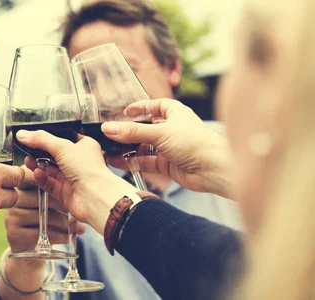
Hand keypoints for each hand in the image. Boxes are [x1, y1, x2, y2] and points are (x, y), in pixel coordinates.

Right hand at [0, 167, 84, 297]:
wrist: (35, 251)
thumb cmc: (48, 220)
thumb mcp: (52, 202)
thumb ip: (56, 187)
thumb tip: (73, 175)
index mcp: (22, 186)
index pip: (30, 175)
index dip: (45, 177)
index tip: (62, 185)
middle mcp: (14, 200)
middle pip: (39, 197)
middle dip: (61, 205)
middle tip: (75, 212)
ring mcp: (11, 217)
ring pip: (42, 216)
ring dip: (63, 223)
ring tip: (77, 227)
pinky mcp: (14, 234)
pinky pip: (40, 233)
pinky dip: (59, 236)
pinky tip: (68, 237)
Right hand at [16, 130, 138, 233]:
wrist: (95, 197)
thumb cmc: (89, 170)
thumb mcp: (62, 147)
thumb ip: (40, 139)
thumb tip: (24, 134)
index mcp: (84, 147)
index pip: (64, 138)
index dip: (50, 136)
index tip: (34, 135)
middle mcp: (79, 162)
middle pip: (55, 154)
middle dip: (40, 152)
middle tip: (27, 148)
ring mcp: (72, 178)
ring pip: (50, 170)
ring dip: (38, 164)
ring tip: (27, 160)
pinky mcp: (65, 192)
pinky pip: (50, 183)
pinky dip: (42, 178)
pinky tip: (36, 173)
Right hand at [103, 99, 232, 197]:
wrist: (213, 170)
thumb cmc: (196, 143)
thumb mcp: (160, 133)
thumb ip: (133, 132)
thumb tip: (108, 128)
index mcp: (176, 114)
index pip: (156, 106)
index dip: (142, 108)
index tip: (125, 111)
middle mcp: (172, 130)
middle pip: (146, 128)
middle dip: (130, 132)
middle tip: (111, 133)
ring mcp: (170, 148)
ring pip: (144, 146)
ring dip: (128, 148)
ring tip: (109, 149)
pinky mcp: (167, 165)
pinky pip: (146, 162)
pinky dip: (133, 162)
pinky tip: (118, 162)